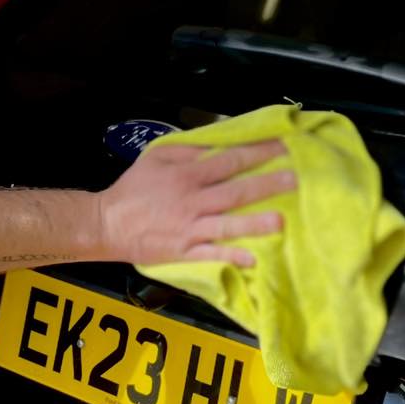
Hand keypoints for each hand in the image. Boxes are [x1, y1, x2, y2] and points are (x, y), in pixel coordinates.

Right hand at [99, 141, 294, 267]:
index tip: (281, 146)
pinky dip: (231, 255)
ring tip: (281, 220)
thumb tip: (217, 145)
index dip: (256, 153)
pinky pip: (212, 254)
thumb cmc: (133, 188)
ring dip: (254, 222)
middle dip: (266, 184)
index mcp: (186, 175)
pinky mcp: (185, 251)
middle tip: (296, 179)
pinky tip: (253, 258)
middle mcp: (192, 201)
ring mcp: (190, 228)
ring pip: (227, 224)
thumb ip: (187, 151)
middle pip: (235, 191)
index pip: (228, 161)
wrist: (108, 223)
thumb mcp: (156, 158)